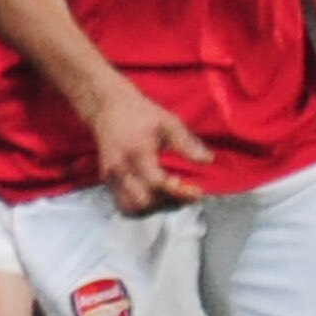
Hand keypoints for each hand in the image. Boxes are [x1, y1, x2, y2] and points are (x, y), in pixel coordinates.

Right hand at [89, 78, 211, 213]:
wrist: (107, 107)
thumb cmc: (140, 113)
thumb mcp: (168, 122)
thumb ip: (187, 143)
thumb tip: (208, 161)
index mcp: (136, 152)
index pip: (156, 184)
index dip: (179, 193)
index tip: (197, 190)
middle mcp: (120, 168)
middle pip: (144, 202)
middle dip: (169, 202)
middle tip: (186, 192)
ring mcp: (110, 177)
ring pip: (131, 208)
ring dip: (154, 208)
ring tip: (171, 196)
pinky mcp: (107, 181)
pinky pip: (124, 204)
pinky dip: (142, 207)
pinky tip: (157, 196)